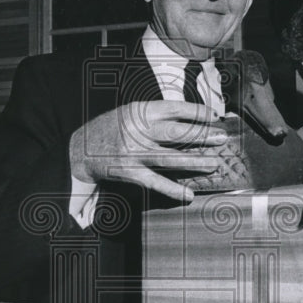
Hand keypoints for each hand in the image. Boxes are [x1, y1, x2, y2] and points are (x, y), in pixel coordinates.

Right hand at [69, 101, 227, 201]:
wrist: (81, 148)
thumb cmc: (111, 128)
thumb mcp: (131, 112)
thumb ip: (155, 115)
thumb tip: (188, 119)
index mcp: (140, 111)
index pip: (174, 108)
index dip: (196, 111)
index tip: (213, 116)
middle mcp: (138, 131)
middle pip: (176, 132)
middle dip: (201, 135)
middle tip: (221, 138)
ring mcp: (134, 153)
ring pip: (169, 158)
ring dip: (194, 161)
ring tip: (213, 163)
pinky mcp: (130, 172)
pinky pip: (155, 182)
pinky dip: (173, 189)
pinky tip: (189, 194)